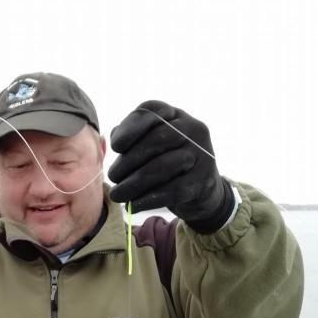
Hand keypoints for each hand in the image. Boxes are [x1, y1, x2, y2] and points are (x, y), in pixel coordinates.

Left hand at [107, 101, 234, 233]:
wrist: (202, 192)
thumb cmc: (166, 165)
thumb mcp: (150, 147)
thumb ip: (132, 138)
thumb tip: (113, 137)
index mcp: (174, 115)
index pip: (152, 111)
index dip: (131, 128)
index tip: (116, 147)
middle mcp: (192, 128)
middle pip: (156, 139)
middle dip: (129, 160)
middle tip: (112, 176)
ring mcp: (202, 153)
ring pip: (163, 166)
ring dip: (134, 183)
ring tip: (117, 195)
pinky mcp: (204, 180)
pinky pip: (173, 190)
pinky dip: (149, 199)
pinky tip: (133, 205)